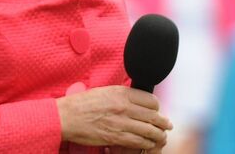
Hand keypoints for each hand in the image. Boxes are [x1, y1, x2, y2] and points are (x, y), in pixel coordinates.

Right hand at [57, 86, 171, 148]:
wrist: (66, 117)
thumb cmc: (82, 104)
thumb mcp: (105, 91)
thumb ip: (121, 95)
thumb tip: (134, 98)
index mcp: (122, 93)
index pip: (150, 99)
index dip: (157, 107)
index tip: (157, 111)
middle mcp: (124, 106)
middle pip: (153, 115)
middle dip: (163, 122)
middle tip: (167, 125)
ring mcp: (121, 122)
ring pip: (148, 129)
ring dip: (158, 134)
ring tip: (162, 137)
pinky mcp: (115, 136)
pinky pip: (137, 141)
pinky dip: (146, 143)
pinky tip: (149, 144)